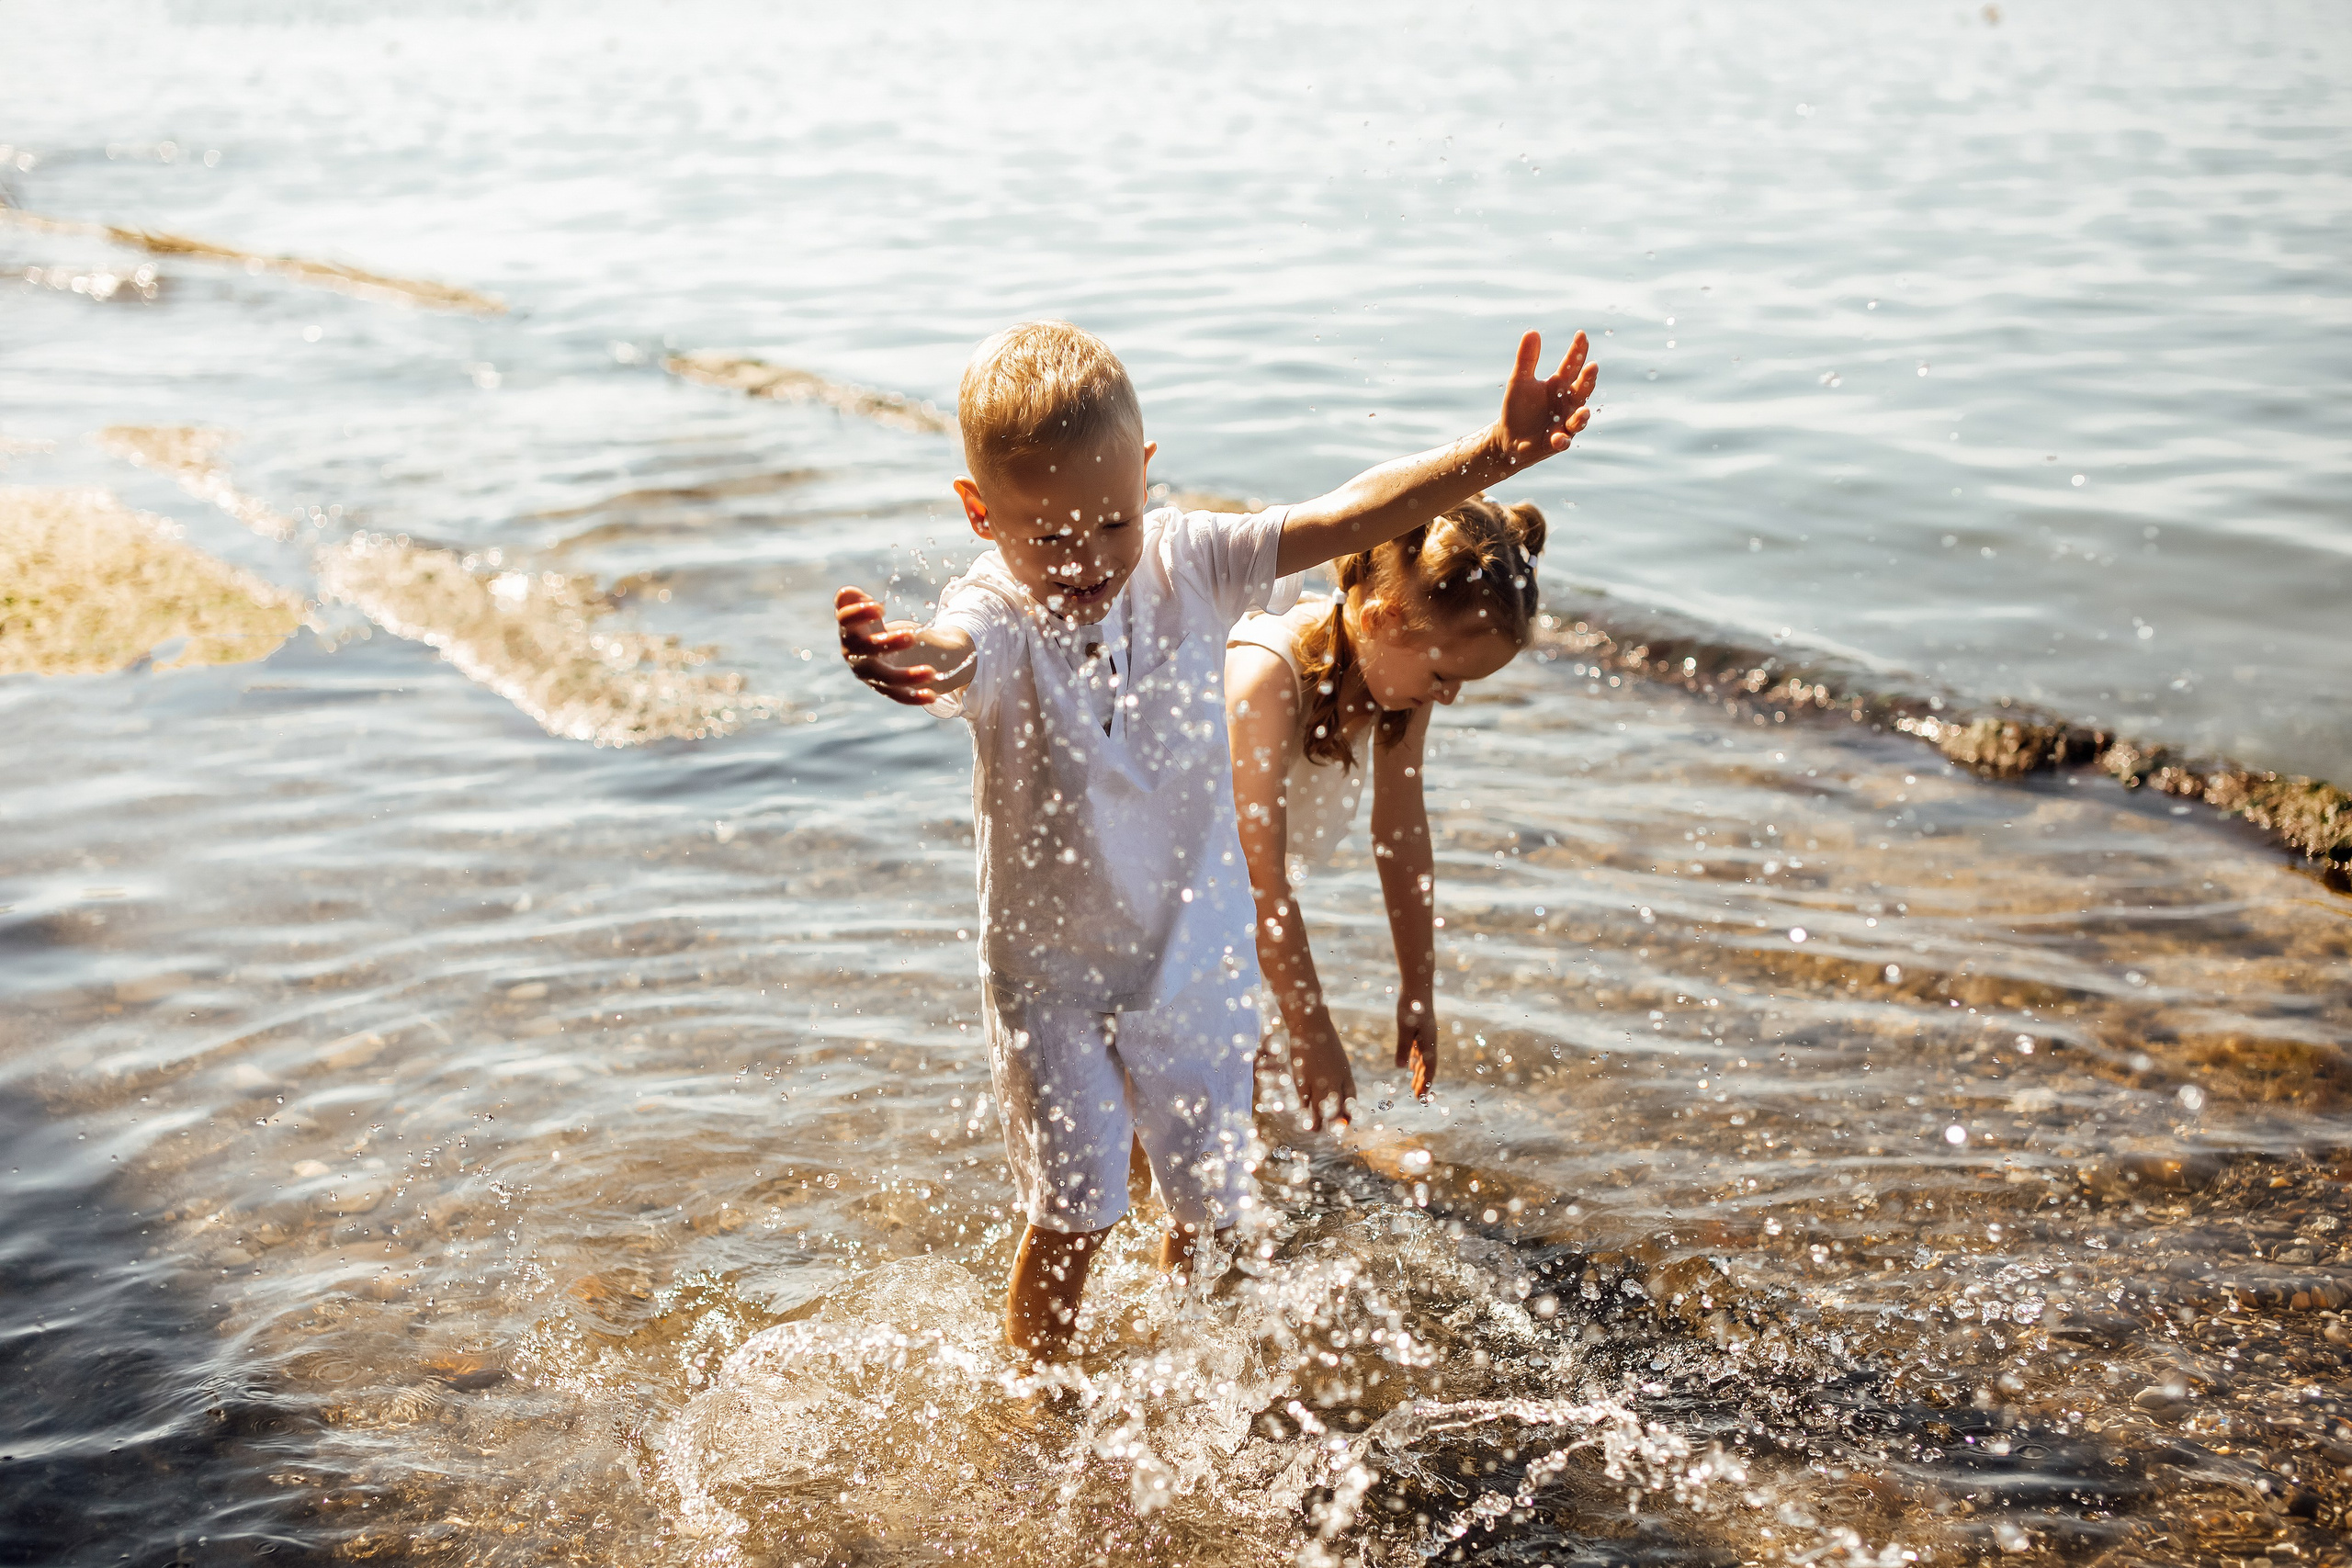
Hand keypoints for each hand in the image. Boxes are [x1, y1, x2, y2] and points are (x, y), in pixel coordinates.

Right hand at [835, 586, 944, 706]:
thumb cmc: (872, 627)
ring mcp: (870, 675)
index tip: (881, 608)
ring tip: (932, 672)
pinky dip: (915, 697)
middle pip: (865, 651)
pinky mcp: (886, 690)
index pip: (845, 621)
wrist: (884, 651)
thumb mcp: (866, 612)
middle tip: (911, 636)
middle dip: (886, 644)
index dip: (859, 614)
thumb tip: (851, 594)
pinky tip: (932, 696)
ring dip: (908, 676)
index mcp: (848, 631)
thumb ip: (856, 601)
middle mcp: (855, 656)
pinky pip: (899, 696)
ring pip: (886, 678)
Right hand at [1285, 1013, 1357, 1133]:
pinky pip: (1304, 1099)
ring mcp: (1318, 1081)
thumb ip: (1337, 1077)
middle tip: (1332, 1131)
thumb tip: (1335, 1095)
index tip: (1345, 1122)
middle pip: (1336, 1108)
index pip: (1351, 1100)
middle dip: (1335, 1122)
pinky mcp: (1303, 1079)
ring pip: (1318, 1108)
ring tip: (1315, 1129)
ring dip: (1317, 1121)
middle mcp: (1334, 1081)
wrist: (1311, 1026)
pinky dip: (1304, 1107)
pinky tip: (1303, 1111)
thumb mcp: (1336, 1060)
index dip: (1349, 1113)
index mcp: (1346, 1075)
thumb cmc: (1324, 1042)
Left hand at [1395, 995, 1436, 1098]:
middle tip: (1417, 1097)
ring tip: (1414, 1084)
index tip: (1421, 1097)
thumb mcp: (1404, 1028)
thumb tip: (1401, 1068)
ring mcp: (1426, 1035)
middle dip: (1423, 1082)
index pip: (1430, 1069)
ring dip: (1419, 1072)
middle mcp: (1430, 1041)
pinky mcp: (1421, 1029)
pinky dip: (1415, 1060)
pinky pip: (1419, 1050)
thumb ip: (1403, 1048)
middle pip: (1428, 1066)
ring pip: (1424, 1059)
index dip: (1426, 1083)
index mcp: (1429, 1043)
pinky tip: (1409, 1064)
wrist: (1417, 985)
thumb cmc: (1411, 1006)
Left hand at [1492, 330, 1597, 468]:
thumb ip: (1527, 359)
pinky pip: (1563, 441)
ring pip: (1579, 419)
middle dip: (1588, 379)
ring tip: (1583, 412)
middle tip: (1593, 366)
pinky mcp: (1557, 442)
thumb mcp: (1519, 381)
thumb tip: (1532, 331)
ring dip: (1582, 416)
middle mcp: (1567, 402)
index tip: (1581, 335)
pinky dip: (1562, 440)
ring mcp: (1565, 423)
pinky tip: (1557, 438)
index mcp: (1559, 384)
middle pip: (1582, 389)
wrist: (1508, 437)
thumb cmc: (1517, 407)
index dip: (1577, 350)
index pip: (1572, 365)